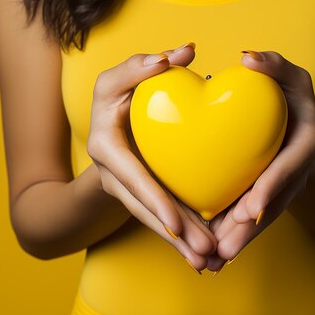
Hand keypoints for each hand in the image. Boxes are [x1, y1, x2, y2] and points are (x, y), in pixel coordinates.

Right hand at [86, 43, 217, 270]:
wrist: (108, 121)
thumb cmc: (117, 93)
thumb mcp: (121, 77)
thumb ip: (143, 65)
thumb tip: (181, 52)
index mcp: (105, 146)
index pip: (131, 176)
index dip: (153, 199)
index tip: (177, 221)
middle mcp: (112, 173)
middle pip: (144, 208)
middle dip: (174, 232)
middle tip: (205, 251)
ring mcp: (124, 189)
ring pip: (154, 220)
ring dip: (180, 243)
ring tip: (209, 262)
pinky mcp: (139, 196)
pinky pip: (161, 218)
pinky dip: (181, 236)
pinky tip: (204, 255)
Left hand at [205, 50, 314, 272]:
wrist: (290, 118)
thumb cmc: (286, 90)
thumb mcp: (287, 74)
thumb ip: (273, 65)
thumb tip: (249, 58)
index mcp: (306, 139)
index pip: (293, 164)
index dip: (275, 185)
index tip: (253, 206)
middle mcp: (299, 167)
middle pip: (277, 201)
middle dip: (253, 227)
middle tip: (226, 245)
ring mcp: (286, 184)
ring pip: (263, 216)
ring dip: (241, 239)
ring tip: (214, 259)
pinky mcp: (268, 194)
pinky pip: (252, 216)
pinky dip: (235, 234)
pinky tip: (213, 254)